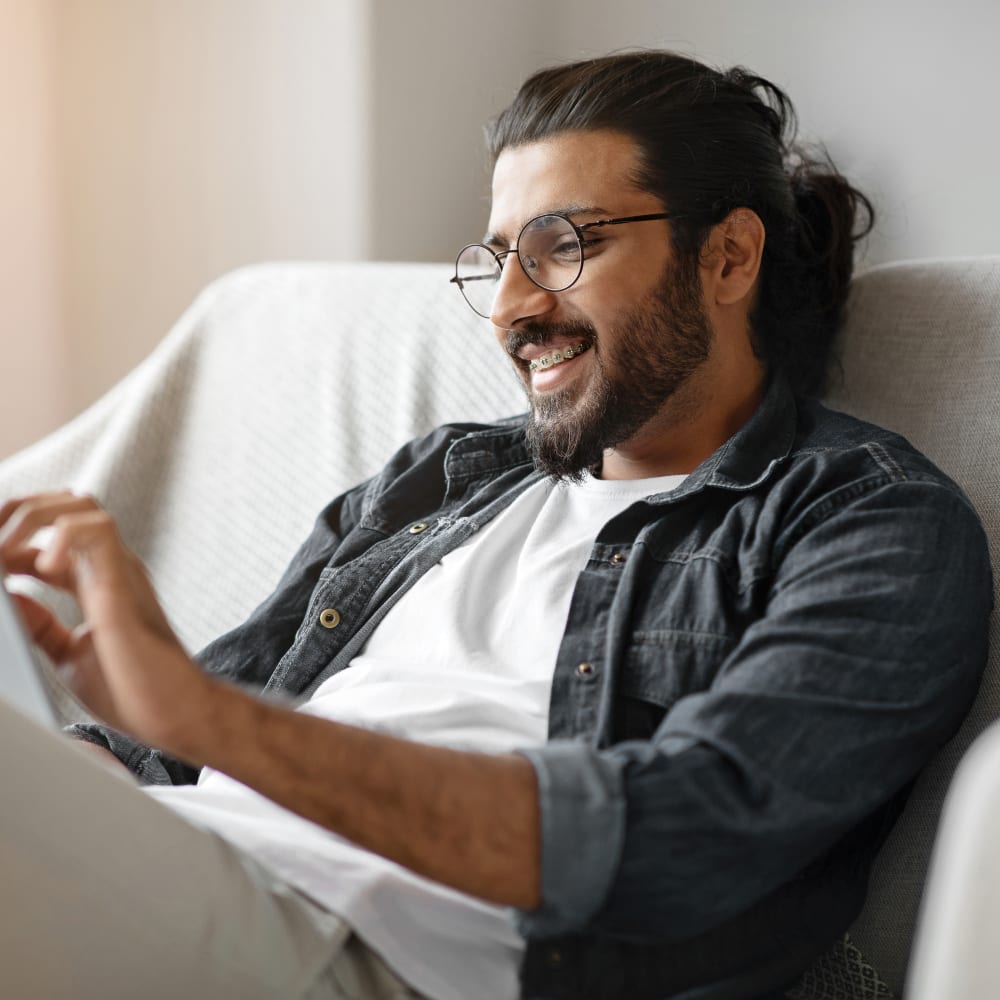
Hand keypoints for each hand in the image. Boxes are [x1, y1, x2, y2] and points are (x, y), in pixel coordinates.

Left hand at [0, 492, 214, 753]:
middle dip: (16, 518)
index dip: (10, 544)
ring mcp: (119, 570)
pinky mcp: (122, 582)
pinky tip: (41, 569)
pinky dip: (58, 538)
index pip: (50, 535)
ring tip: (6, 553)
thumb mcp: (68, 653)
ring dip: (31, 519)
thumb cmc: (134, 690)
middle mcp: (109, 567)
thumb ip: (40, 623)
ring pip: (78, 505)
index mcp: (96, 581)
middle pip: (61, 505)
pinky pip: (96, 530)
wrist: (173, 712)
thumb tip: (8, 596)